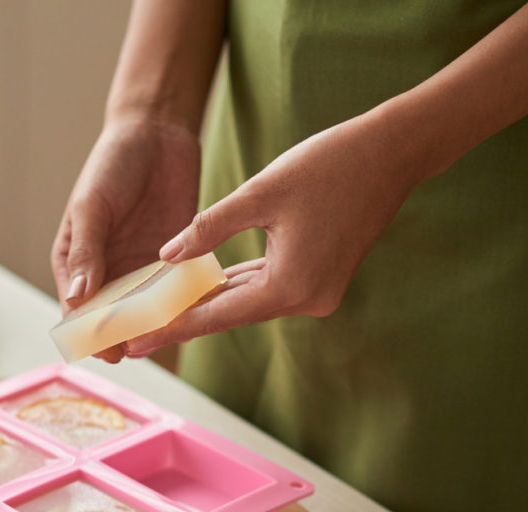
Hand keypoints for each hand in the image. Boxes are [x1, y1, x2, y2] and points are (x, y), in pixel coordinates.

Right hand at [52, 117, 200, 361]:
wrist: (156, 133)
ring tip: (172, 337)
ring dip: (158, 324)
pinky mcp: (174, 258)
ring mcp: (141, 267)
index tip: (109, 351)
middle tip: (146, 350)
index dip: (92, 334)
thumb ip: (86, 251)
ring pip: (148, 310)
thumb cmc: (112, 164)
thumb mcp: (92, 206)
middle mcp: (108, 271)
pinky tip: (198, 313)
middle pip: (114, 318)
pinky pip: (178, 290)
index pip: (78, 310)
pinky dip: (185, 303)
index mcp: (76, 261)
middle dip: (127, 336)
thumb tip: (77, 299)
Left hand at [123, 113, 422, 357]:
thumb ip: (208, 228)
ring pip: (248, 301)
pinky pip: (267, 287)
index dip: (172, 327)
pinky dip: (236, 286)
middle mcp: (306, 300)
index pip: (215, 315)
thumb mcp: (259, 193)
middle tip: (135, 334)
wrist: (392, 153)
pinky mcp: (321, 279)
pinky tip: (204, 287)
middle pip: (230, 314)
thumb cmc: (327, 166)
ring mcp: (317, 293)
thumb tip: (167, 256)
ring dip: (208, 303)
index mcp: (289, 286)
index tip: (135, 342)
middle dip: (183, 320)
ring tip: (160, 313)